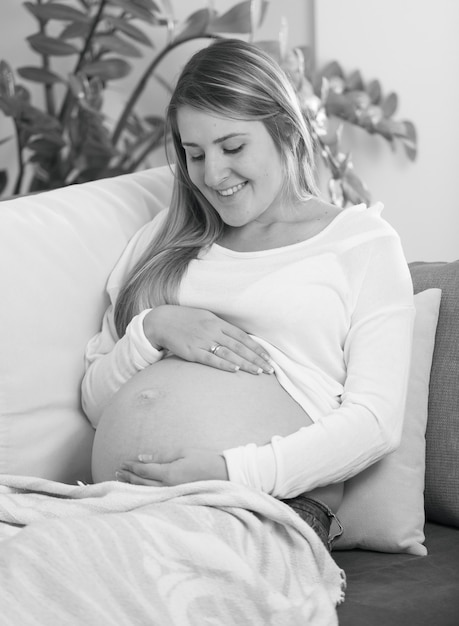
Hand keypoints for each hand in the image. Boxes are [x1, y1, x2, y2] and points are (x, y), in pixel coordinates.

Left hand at [115, 447, 228, 486]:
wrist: (225, 474)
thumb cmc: (205, 460)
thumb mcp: (183, 451)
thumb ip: (161, 455)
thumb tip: (141, 457)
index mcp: (169, 473)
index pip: (143, 470)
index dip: (131, 466)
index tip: (122, 462)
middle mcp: (168, 487)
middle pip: (142, 482)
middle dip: (128, 476)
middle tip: (117, 471)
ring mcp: (172, 494)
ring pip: (147, 491)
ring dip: (133, 485)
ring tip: (123, 480)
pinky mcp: (177, 498)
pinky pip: (155, 495)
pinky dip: (144, 491)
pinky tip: (139, 490)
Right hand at [143, 305, 273, 374]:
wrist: (162, 321)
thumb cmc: (186, 319)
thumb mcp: (206, 317)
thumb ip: (222, 327)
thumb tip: (239, 338)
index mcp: (218, 322)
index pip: (243, 336)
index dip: (257, 347)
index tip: (268, 357)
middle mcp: (213, 331)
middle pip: (240, 346)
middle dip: (256, 358)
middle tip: (270, 369)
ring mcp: (203, 341)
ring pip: (229, 354)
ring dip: (245, 363)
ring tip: (258, 371)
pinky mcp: (192, 352)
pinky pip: (211, 359)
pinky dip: (224, 364)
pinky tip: (235, 369)